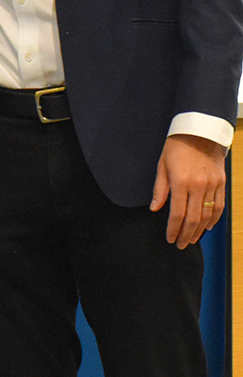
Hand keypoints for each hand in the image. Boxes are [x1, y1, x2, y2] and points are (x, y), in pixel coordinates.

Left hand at [151, 134, 226, 248]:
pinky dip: (214, 219)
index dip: (173, 229)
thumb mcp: (161, 166)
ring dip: (200, 230)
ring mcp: (213, 185)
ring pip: (208, 215)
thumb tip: (155, 209)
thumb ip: (160, 189)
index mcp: (181, 181)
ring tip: (192, 239)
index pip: (178, 213)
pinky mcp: (222, 182)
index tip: (170, 238)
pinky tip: (207, 227)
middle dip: (186, 234)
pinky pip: (220, 206)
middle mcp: (199, 185)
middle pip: (194, 218)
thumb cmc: (176, 147)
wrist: (199, 132)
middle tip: (180, 245)